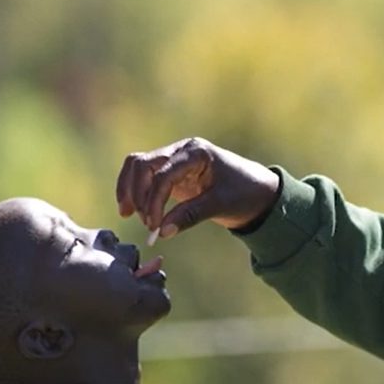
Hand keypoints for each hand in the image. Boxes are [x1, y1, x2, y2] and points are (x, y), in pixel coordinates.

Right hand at [115, 137, 279, 237]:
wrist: (256, 191)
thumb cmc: (243, 194)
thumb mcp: (220, 205)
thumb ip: (190, 216)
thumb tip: (161, 232)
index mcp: (196, 152)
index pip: (163, 173)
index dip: (154, 200)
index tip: (153, 226)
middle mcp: (181, 151)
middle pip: (143, 164)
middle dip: (138, 193)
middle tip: (145, 222)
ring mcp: (173, 159)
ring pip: (137, 166)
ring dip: (129, 189)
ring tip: (128, 215)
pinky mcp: (169, 172)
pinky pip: (142, 176)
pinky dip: (133, 190)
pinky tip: (130, 210)